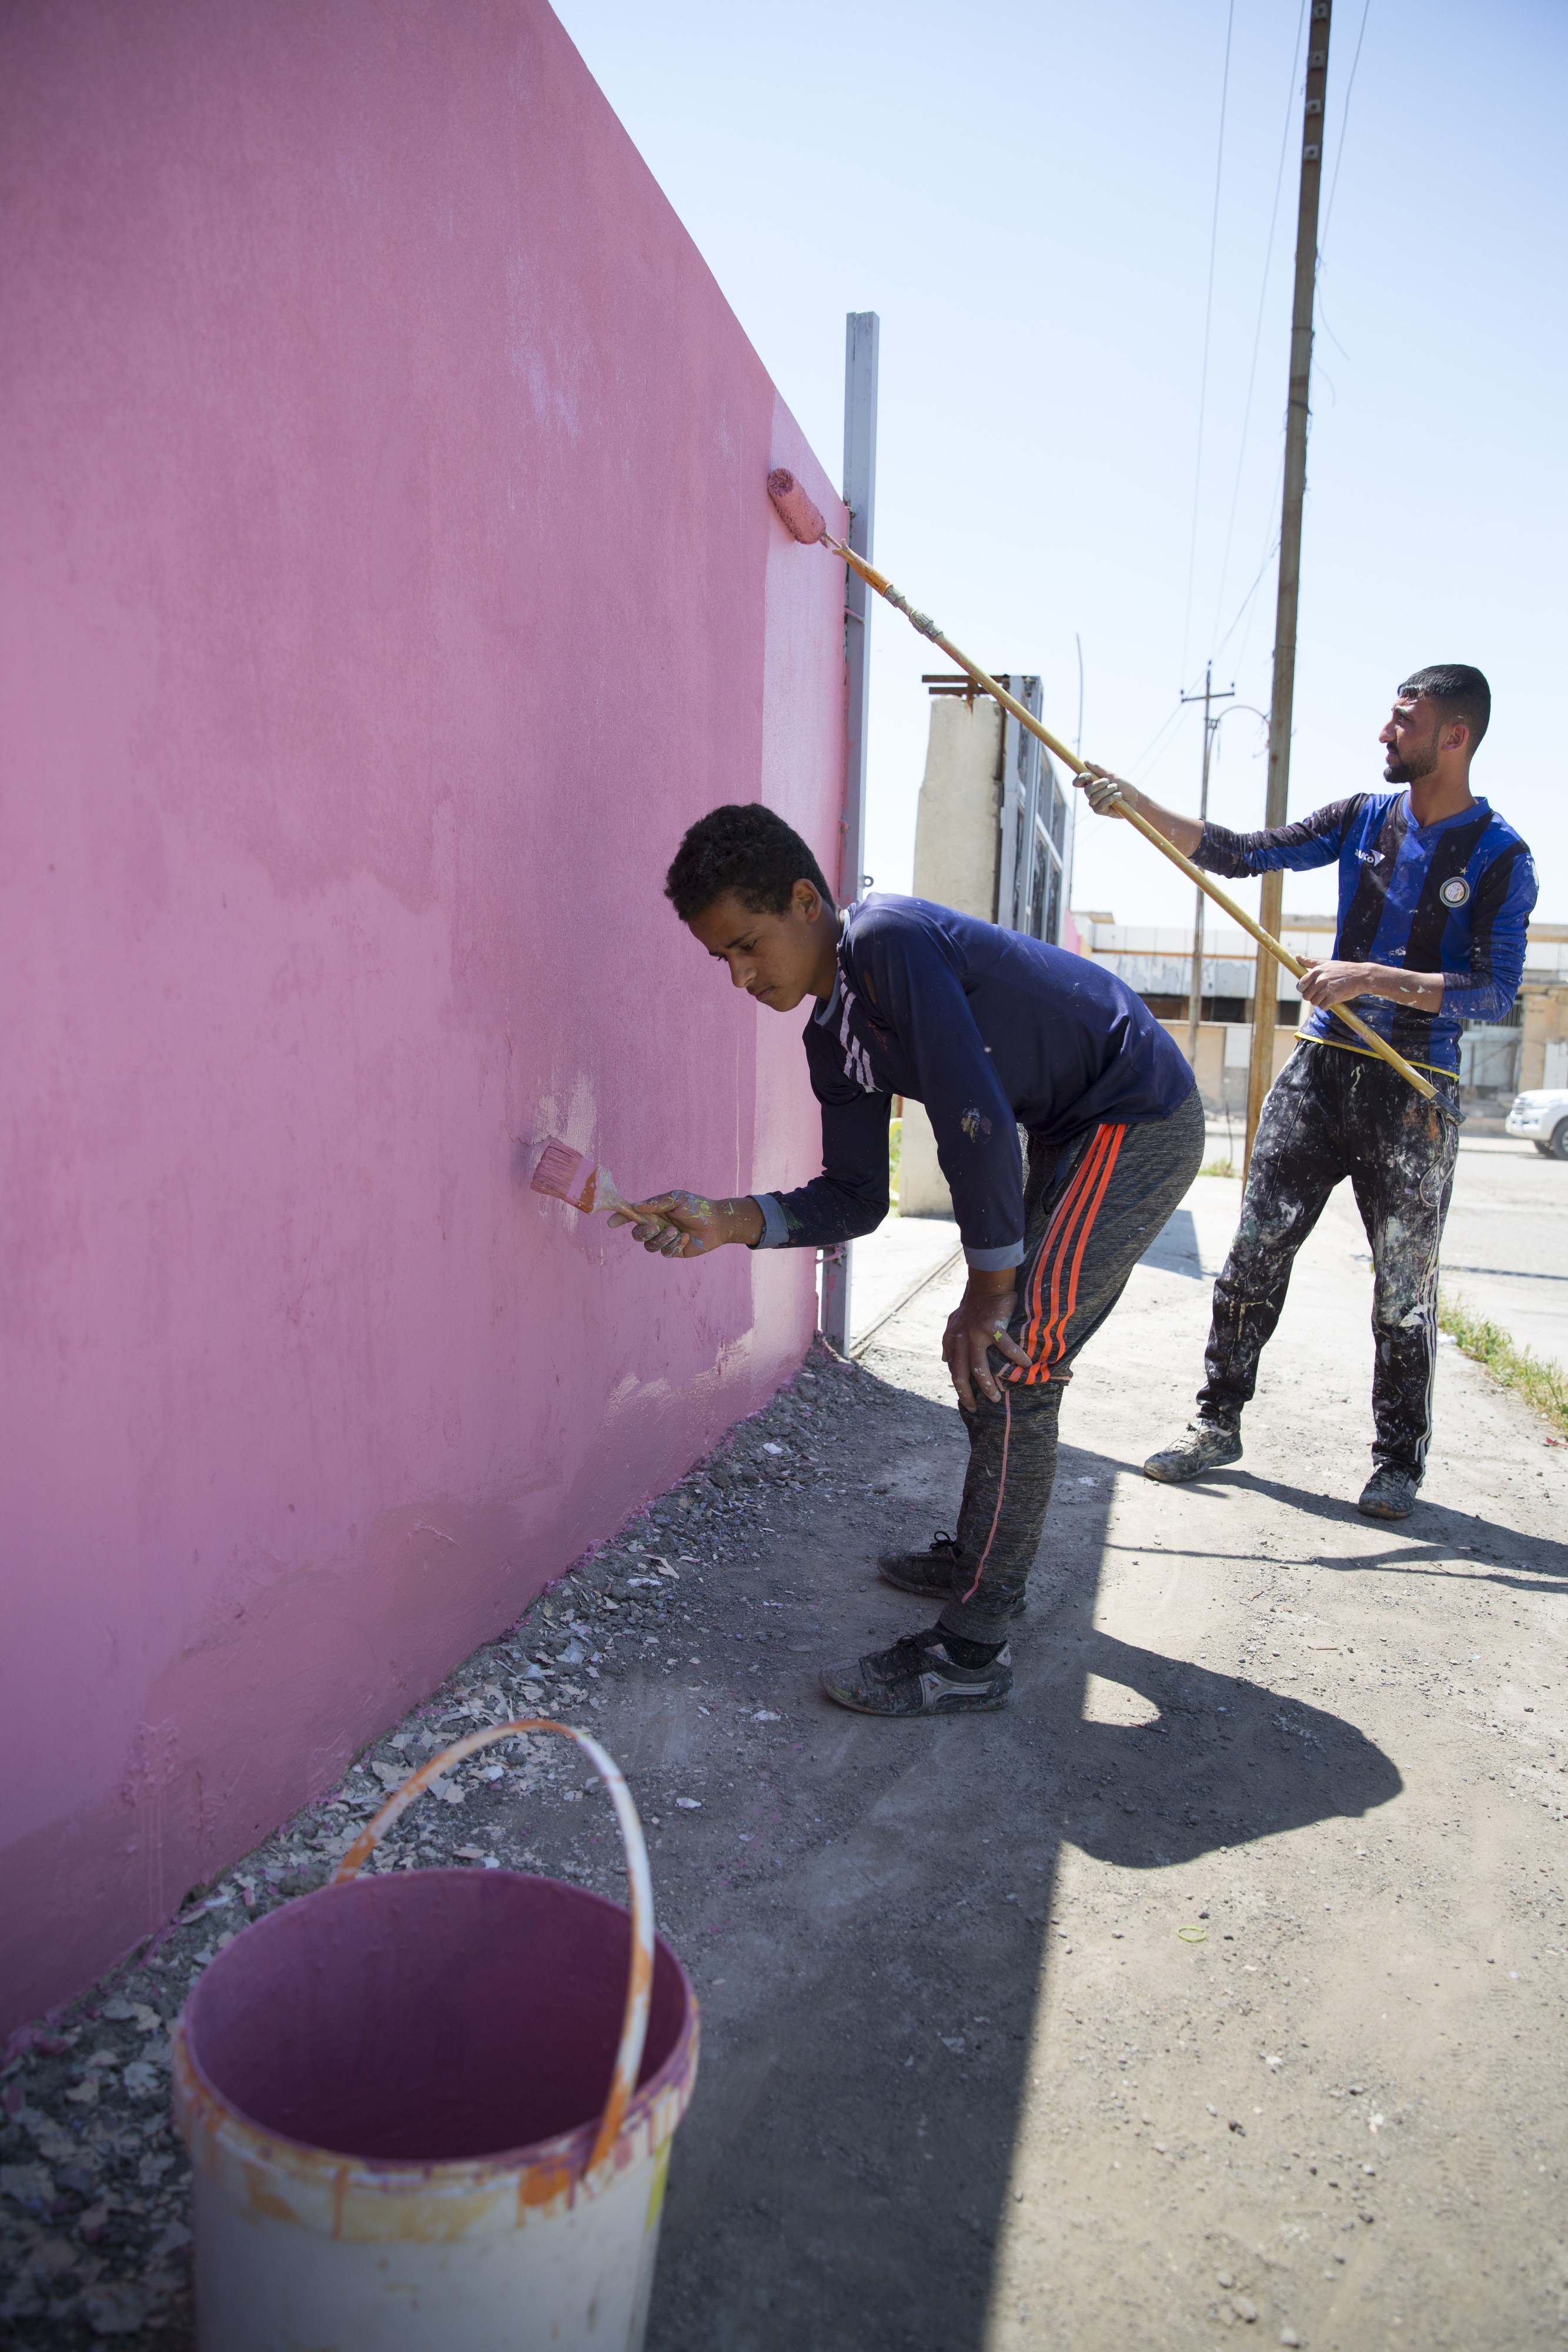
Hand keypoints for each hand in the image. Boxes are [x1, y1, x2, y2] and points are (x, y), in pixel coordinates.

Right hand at [609, 1190, 762, 1259]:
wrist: (718, 1223)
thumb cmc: (697, 1207)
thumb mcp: (677, 1199)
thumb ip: (657, 1203)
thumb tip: (635, 1206)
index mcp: (654, 1212)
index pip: (632, 1215)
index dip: (620, 1219)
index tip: (611, 1223)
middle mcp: (657, 1226)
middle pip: (636, 1235)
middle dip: (642, 1233)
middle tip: (656, 1227)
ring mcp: (664, 1239)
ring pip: (650, 1246)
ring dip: (661, 1240)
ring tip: (676, 1232)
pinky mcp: (674, 1251)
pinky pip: (665, 1253)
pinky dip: (675, 1246)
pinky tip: (686, 1239)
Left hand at [941, 1275, 1031, 1409]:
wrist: (986, 1285)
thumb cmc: (972, 1305)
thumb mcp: (954, 1323)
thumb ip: (949, 1342)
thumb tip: (945, 1360)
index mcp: (952, 1340)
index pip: (953, 1370)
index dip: (959, 1388)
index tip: (967, 1401)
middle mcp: (961, 1340)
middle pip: (961, 1375)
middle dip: (967, 1395)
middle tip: (976, 1409)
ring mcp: (976, 1335)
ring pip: (980, 1369)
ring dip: (988, 1387)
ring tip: (996, 1398)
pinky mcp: (992, 1328)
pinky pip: (1007, 1349)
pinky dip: (1018, 1359)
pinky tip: (1027, 1367)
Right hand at [1074, 761, 1131, 817]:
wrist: (1134, 798)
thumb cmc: (1123, 786)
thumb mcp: (1111, 775)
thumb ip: (1098, 769)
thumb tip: (1085, 762)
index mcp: (1092, 784)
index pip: (1078, 782)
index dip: (1080, 778)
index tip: (1089, 775)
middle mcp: (1091, 794)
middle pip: (1086, 790)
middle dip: (1099, 785)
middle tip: (1109, 782)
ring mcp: (1094, 803)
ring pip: (1094, 798)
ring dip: (1107, 791)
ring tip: (1117, 789)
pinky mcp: (1100, 811)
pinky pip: (1100, 805)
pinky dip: (1111, 798)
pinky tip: (1119, 796)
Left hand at [1297, 958, 1371, 1008]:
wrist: (1361, 976)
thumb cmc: (1343, 969)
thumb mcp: (1326, 963)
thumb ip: (1310, 962)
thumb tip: (1296, 956)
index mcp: (1317, 971)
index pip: (1300, 985)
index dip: (1304, 989)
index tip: (1310, 989)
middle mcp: (1321, 979)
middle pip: (1306, 996)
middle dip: (1312, 996)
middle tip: (1321, 993)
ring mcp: (1327, 988)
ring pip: (1314, 1002)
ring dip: (1319, 1002)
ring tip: (1327, 996)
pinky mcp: (1334, 997)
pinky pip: (1323, 1006)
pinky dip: (1326, 1006)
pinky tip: (1332, 1000)